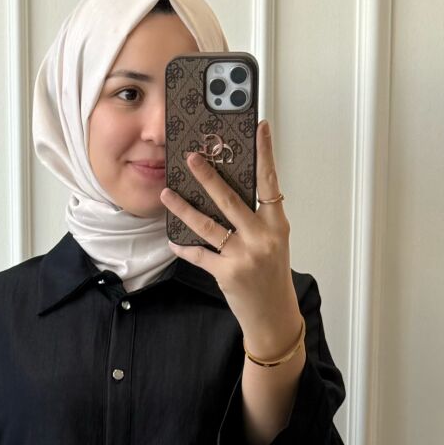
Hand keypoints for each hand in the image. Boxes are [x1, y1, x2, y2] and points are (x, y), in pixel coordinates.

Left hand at [159, 119, 297, 342]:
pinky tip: (172, 240)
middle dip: (209, 176)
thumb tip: (228, 191)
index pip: (270, 181)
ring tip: (167, 194)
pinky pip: (199, 254)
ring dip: (184, 208)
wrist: (273, 316)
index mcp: (276, 224)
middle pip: (231, 199)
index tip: (260, 128)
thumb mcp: (273, 241)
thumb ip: (257, 218)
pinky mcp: (227, 273)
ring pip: (208, 225)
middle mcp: (262, 237)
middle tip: (191, 157)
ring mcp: (244, 256)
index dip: (265, 154)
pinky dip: (184, 247)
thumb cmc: (272, 276)